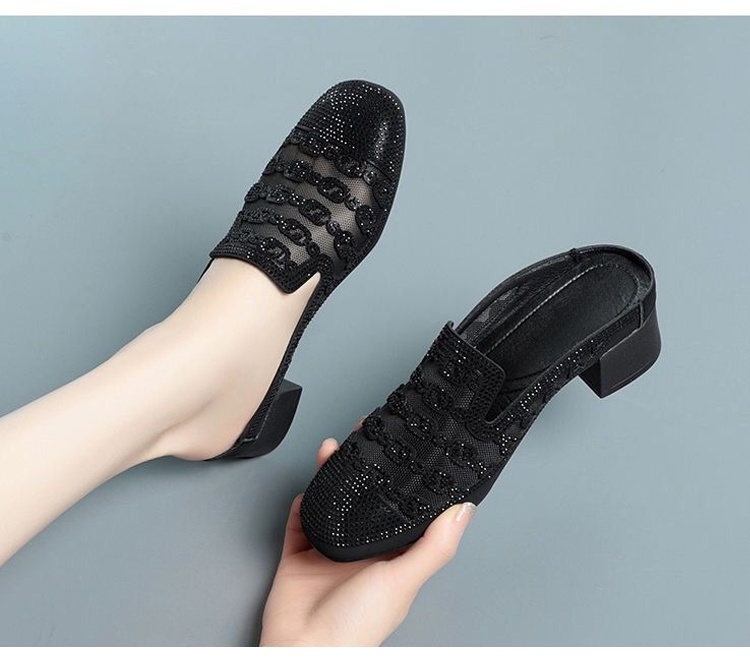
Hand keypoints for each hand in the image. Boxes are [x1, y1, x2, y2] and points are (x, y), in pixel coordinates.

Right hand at [259, 433, 475, 646]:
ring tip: (334, 448)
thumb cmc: (356, 626)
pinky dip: (305, 501)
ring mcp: (330, 550)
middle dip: (366, 466)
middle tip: (366, 433)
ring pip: (333, 500)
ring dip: (332, 473)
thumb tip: (464, 510)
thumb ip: (434, 546)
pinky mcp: (299, 554)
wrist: (301, 649)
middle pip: (366, 498)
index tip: (410, 448)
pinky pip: (302, 519)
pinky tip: (311, 485)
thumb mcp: (402, 580)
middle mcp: (363, 550)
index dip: (407, 480)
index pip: (404, 509)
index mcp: (392, 557)